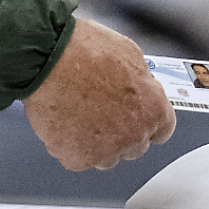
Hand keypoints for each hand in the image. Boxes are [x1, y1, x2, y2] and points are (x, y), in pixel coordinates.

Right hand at [23, 16, 175, 170]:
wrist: (46, 57)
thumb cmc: (84, 50)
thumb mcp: (130, 55)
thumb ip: (141, 81)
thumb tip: (141, 87)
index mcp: (153, 109)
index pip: (162, 130)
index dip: (145, 120)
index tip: (135, 117)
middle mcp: (134, 134)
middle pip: (135, 146)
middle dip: (121, 132)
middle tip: (101, 111)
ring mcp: (106, 150)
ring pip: (107, 157)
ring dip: (97, 143)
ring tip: (79, 114)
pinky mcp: (78, 158)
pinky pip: (77, 158)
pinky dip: (69, 144)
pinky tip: (64, 121)